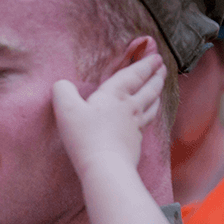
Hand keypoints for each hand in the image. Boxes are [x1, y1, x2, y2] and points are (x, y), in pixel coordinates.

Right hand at [52, 54, 165, 175]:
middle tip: (162, 68)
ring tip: (159, 88)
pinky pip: (146, 123)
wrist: (105, 167)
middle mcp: (130, 108)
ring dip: (156, 94)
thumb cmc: (85, 136)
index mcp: (115, 95)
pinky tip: (146, 117)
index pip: (134, 75)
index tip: (156, 56)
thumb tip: (62, 84)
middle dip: (156, 76)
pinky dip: (151, 114)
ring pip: (151, 105)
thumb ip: (62, 91)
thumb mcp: (66, 109)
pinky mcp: (135, 143)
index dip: (145, 64)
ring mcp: (135, 126)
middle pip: (148, 89)